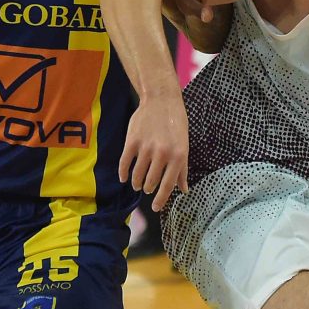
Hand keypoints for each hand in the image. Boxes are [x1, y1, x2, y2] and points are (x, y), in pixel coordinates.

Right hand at [119, 94, 188, 211]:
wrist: (161, 100)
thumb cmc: (176, 124)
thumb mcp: (184, 146)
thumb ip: (183, 169)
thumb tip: (184, 190)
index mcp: (178, 156)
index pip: (168, 185)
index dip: (161, 199)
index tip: (156, 208)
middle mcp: (162, 154)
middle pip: (151, 182)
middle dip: (148, 189)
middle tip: (147, 189)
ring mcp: (146, 148)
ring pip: (137, 174)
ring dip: (136, 183)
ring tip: (137, 184)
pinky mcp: (132, 141)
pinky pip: (124, 163)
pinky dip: (123, 173)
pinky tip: (123, 177)